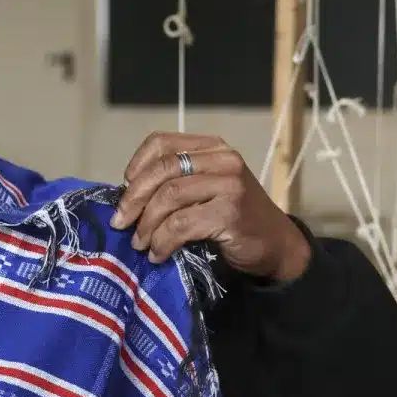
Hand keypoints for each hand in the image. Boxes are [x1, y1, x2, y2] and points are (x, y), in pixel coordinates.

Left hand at [110, 132, 311, 283]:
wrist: (275, 245)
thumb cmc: (234, 219)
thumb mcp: (206, 190)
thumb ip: (176, 183)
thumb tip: (127, 197)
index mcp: (212, 147)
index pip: (161, 142)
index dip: (137, 165)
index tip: (125, 189)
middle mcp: (222, 159)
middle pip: (161, 170)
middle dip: (133, 199)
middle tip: (121, 223)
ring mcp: (229, 184)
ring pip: (169, 197)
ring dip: (146, 225)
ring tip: (140, 244)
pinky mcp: (229, 213)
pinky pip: (181, 225)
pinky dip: (162, 242)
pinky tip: (158, 253)